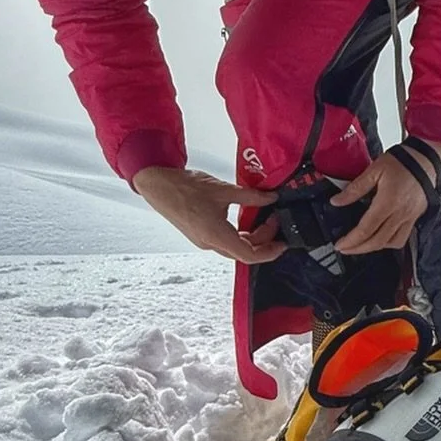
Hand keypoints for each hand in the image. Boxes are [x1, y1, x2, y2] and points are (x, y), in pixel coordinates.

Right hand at [133, 166, 283, 263]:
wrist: (158, 185)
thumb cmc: (185, 188)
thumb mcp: (224, 190)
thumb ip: (251, 197)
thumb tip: (271, 198)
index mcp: (216, 235)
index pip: (249, 255)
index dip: (269, 252)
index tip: (282, 244)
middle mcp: (209, 243)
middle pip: (244, 252)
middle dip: (264, 240)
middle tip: (275, 221)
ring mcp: (203, 241)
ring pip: (235, 247)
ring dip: (252, 237)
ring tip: (265, 218)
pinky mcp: (200, 235)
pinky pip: (225, 241)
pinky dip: (240, 234)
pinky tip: (248, 219)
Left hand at [331, 150, 438, 255]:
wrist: (425, 159)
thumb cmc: (403, 162)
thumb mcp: (374, 170)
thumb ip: (355, 188)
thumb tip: (337, 201)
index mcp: (388, 202)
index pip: (366, 229)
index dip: (351, 240)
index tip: (340, 245)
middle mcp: (400, 213)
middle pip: (377, 241)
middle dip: (359, 249)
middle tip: (345, 249)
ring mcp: (409, 217)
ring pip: (391, 243)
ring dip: (373, 248)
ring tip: (360, 245)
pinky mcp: (414, 217)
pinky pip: (402, 238)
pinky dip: (388, 243)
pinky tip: (379, 238)